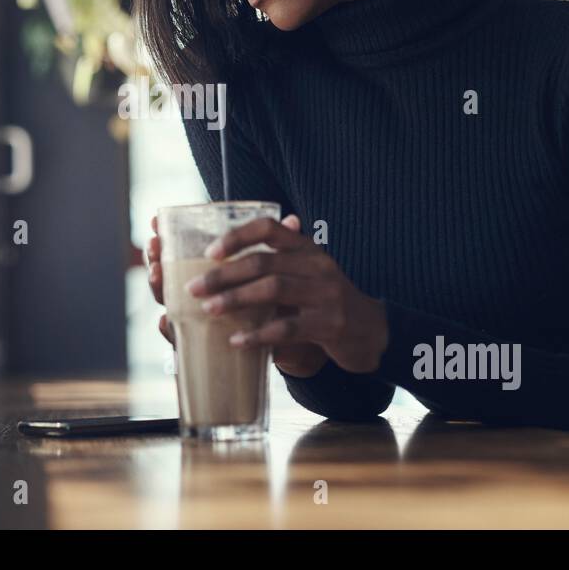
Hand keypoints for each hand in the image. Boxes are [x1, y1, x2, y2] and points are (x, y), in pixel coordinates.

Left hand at [181, 215, 389, 374]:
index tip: (210, 251)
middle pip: (263, 262)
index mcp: (308, 249)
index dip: (237, 236)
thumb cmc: (328, 302)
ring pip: (273, 289)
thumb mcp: (308, 273)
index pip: (270, 228)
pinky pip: (288, 327)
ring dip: (236, 299)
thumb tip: (231, 252)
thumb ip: (277, 262)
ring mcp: (326, 294)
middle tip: (195, 288)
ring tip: (210, 309)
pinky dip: (259, 334)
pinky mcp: (331, 324)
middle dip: (224, 274)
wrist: (374, 333)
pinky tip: (237, 341)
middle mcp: (318, 265)